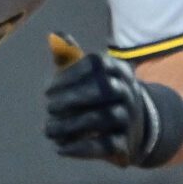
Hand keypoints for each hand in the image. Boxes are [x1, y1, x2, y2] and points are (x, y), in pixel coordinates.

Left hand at [42, 32, 162, 167]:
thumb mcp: (89, 75)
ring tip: (48, 130)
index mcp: (118, 69)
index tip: (47, 90)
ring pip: (100, 118)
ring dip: (69, 125)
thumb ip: (70, 57)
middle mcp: (128, 91)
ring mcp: (129, 118)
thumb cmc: (101, 95)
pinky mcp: (125, 143)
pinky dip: (80, 148)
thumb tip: (54, 35)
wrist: (134, 129)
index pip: (95, 64)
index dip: (69, 75)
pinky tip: (60, 148)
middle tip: (48, 108)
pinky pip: (104, 145)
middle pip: (100, 90)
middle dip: (70, 99)